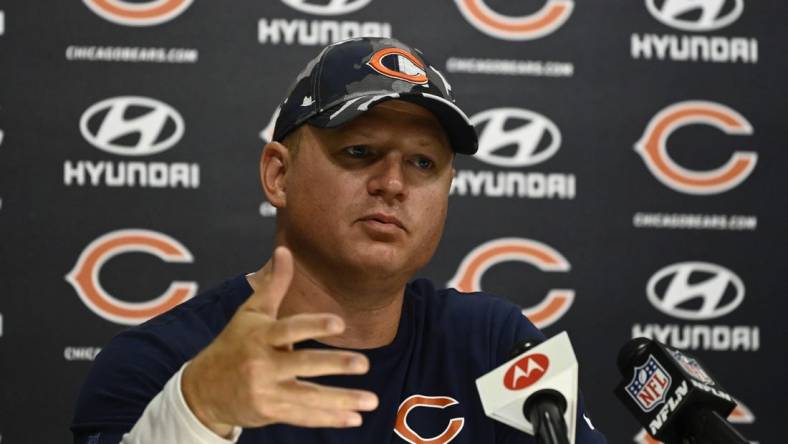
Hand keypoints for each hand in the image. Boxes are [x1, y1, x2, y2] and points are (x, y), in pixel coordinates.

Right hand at [182, 247, 377, 436]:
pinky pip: (303, 416)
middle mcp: (262, 364)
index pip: (289, 329)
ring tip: (371, 401)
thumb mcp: (250, 313)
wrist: (202, 390)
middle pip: (302, 365)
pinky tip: (354, 418)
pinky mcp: (270, 412)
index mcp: (260, 336)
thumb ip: (273, 285)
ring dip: (341, 400)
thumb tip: (284, 250)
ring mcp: (266, 391)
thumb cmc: (233, 344)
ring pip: (308, 397)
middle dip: (334, 364)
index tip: (340, 323)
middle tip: (364, 363)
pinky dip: (329, 418)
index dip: (313, 326)